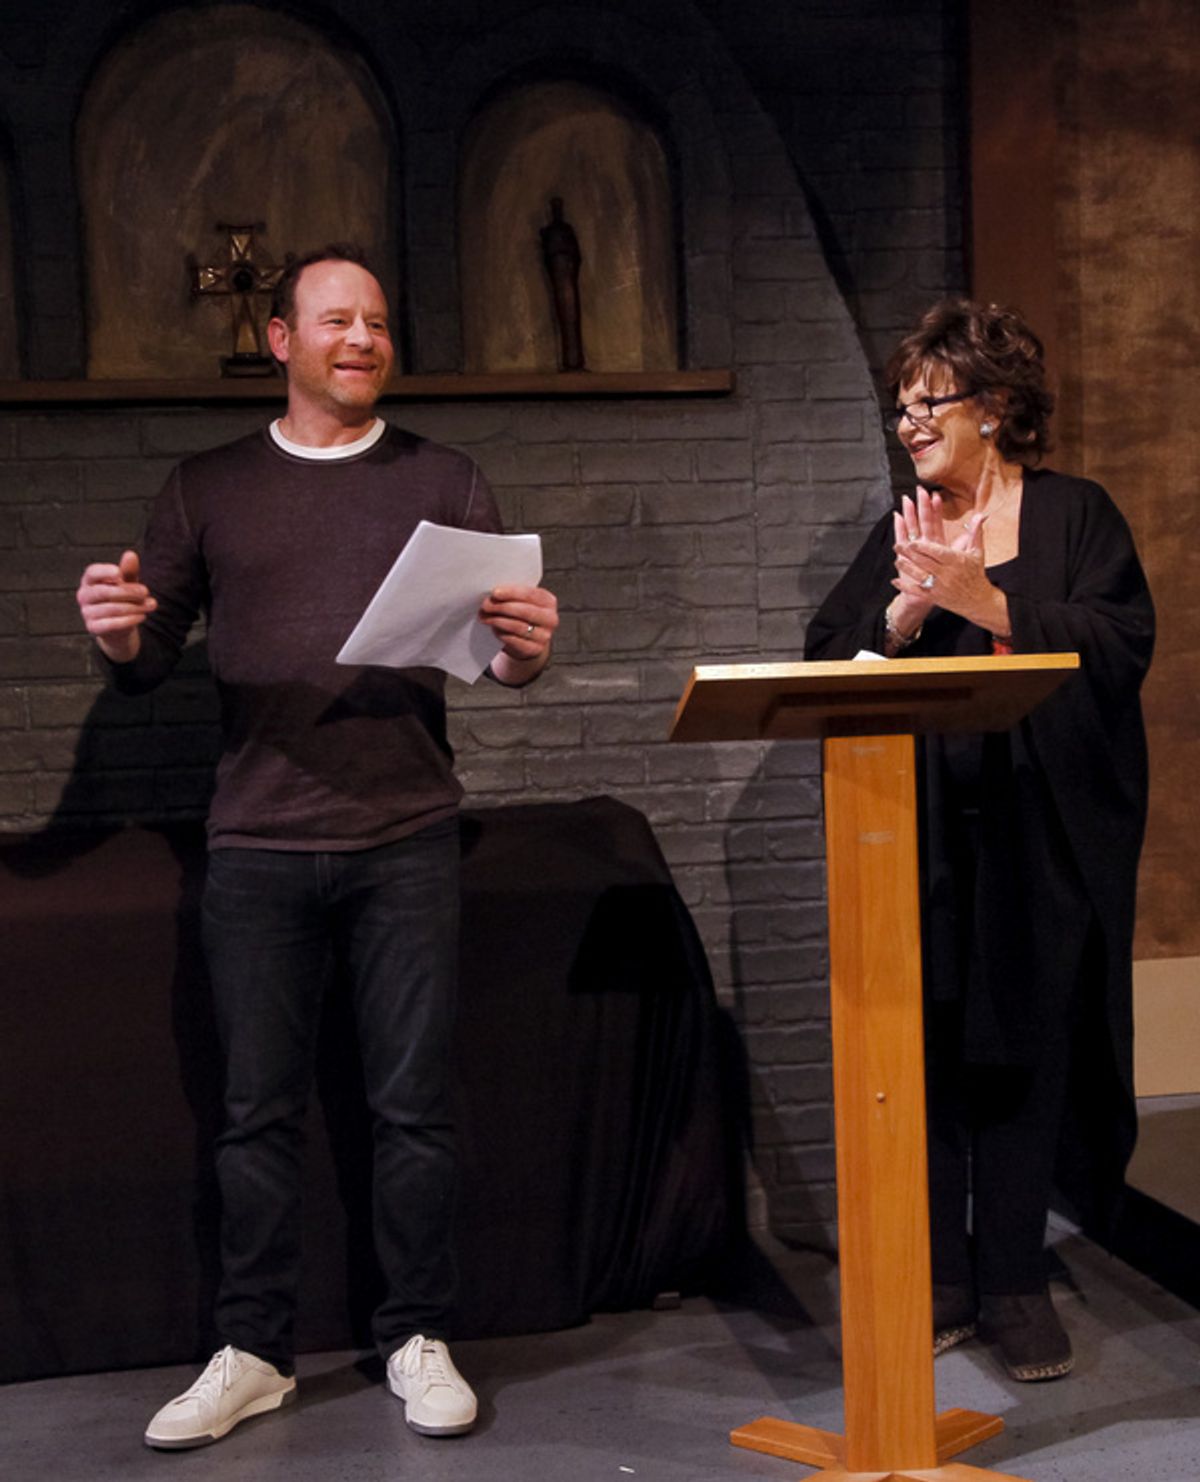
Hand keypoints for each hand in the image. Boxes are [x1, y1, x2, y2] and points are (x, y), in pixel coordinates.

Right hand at [76, 549, 155, 662]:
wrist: (120, 627)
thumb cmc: (122, 599)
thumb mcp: (127, 583)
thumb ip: (128, 571)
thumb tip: (130, 554)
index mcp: (90, 580)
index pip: (92, 572)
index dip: (104, 572)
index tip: (119, 573)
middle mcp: (84, 595)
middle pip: (104, 592)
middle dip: (128, 591)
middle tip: (146, 591)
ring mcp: (86, 612)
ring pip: (111, 609)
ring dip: (134, 607)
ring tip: (151, 605)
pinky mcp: (93, 628)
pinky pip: (111, 624)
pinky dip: (129, 620)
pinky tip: (142, 616)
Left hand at [480, 583, 557, 680]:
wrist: (529, 640)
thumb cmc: (523, 616)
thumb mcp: (522, 602)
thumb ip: (512, 596)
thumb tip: (491, 596)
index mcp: (549, 601)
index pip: (530, 594)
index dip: (511, 593)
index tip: (495, 592)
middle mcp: (550, 619)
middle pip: (524, 611)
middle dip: (502, 607)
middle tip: (486, 605)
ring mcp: (544, 636)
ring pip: (518, 626)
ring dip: (498, 621)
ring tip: (485, 617)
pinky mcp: (535, 649)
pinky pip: (515, 640)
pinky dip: (501, 634)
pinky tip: (493, 629)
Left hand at [893, 503, 1008, 631]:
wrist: (978, 601)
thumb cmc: (976, 574)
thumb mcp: (977, 552)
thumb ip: (975, 533)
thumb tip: (981, 515)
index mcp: (956, 561)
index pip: (937, 552)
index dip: (924, 548)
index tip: (912, 542)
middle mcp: (947, 574)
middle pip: (925, 562)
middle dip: (910, 554)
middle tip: (897, 546)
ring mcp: (939, 586)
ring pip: (919, 576)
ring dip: (907, 568)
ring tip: (897, 560)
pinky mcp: (934, 597)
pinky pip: (917, 591)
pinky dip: (905, 587)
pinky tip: (895, 581)